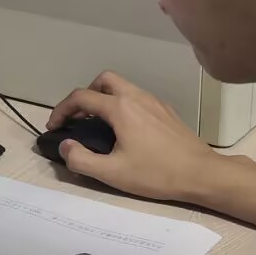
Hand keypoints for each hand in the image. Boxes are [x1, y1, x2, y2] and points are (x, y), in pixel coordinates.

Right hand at [47, 71, 224, 203]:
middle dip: (85, 95)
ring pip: (122, 87)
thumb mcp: (112, 173)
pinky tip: (125, 131)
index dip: (61, 110)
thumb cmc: (156, 173)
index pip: (81, 97)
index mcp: (120, 108)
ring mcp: (154, 102)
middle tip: (78, 119)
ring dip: (104, 99)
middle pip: (103, 80)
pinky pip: (137, 98)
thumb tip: (65, 146)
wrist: (201, 173)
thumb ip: (81, 160)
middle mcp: (136, 97)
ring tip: (98, 126)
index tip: (54, 127)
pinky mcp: (166, 111)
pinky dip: (122, 105)